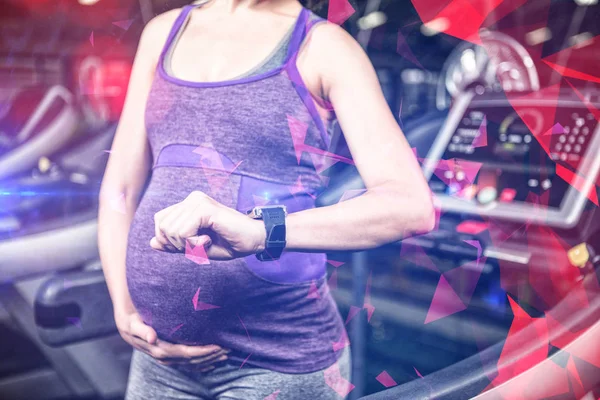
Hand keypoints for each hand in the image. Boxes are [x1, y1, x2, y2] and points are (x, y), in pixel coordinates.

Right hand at [115, 310, 228, 370]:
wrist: (125, 324)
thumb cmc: (132, 319)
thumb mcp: (133, 322)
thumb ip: (143, 330)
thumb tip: (152, 337)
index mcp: (159, 349)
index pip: (186, 353)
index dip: (203, 351)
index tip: (218, 346)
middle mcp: (164, 357)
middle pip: (192, 360)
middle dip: (211, 356)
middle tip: (228, 348)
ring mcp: (167, 358)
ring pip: (192, 364)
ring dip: (209, 360)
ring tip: (225, 354)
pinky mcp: (169, 357)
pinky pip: (187, 364)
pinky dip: (201, 365)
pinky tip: (213, 363)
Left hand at [150, 191, 265, 259]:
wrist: (254, 241)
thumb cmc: (228, 243)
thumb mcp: (196, 247)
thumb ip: (175, 244)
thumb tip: (152, 242)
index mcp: (188, 205)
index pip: (159, 221)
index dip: (168, 240)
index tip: (190, 245)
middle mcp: (192, 199)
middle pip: (161, 227)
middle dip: (177, 244)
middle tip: (200, 244)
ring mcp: (198, 201)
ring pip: (170, 230)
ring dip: (187, 244)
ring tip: (206, 241)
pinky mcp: (205, 209)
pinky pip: (183, 232)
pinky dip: (193, 243)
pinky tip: (209, 239)